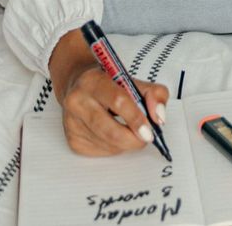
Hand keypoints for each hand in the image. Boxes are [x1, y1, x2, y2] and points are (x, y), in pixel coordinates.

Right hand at [49, 28, 168, 156]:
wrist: (78, 85)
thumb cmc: (109, 84)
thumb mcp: (133, 80)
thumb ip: (154, 93)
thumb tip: (159, 117)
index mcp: (93, 81)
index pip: (118, 102)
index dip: (136, 118)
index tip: (149, 131)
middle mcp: (77, 101)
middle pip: (110, 130)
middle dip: (133, 139)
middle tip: (146, 137)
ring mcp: (72, 122)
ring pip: (107, 144)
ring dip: (125, 143)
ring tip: (128, 129)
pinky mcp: (72, 139)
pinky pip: (101, 151)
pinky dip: (114, 147)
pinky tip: (112, 132)